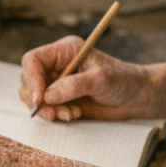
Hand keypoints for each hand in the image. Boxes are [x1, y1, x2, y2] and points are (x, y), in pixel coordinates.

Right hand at [20, 36, 150, 121]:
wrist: (137, 97)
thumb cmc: (124, 81)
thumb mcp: (101, 80)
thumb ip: (74, 85)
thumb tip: (48, 96)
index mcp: (64, 51)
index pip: (33, 60)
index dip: (32, 78)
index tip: (40, 98)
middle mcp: (57, 65)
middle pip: (28, 79)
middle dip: (37, 99)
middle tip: (54, 113)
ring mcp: (57, 83)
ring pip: (33, 96)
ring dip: (47, 110)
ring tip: (69, 114)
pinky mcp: (61, 99)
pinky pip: (45, 108)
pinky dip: (55, 115)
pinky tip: (73, 115)